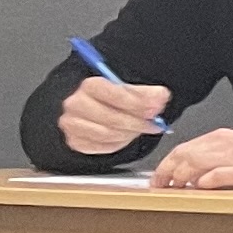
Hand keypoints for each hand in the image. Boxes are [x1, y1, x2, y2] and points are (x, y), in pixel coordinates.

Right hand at [58, 76, 173, 154]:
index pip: (113, 93)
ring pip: (105, 134)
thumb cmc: (115, 98)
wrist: (99, 109)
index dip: (136, 103)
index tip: (154, 109)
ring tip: (140, 129)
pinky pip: (100, 147)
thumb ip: (148, 93)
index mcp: (90, 85)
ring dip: (128, 134)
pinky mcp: (75, 140)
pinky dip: (118, 143)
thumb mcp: (133, 90)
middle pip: (109, 117)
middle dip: (136, 123)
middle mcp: (76, 103)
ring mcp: (72, 123)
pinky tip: (126, 136)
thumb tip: (159, 97)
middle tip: (153, 125)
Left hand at [152, 131, 232, 191]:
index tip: (158, 178)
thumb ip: (215, 156)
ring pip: (195, 164)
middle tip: (159, 187)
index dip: (165, 164)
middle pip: (184, 156)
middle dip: (166, 173)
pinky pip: (218, 176)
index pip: (183, 148)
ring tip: (175, 190)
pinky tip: (201, 189)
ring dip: (181, 178)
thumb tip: (192, 173)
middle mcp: (225, 145)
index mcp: (222, 137)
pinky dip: (205, 182)